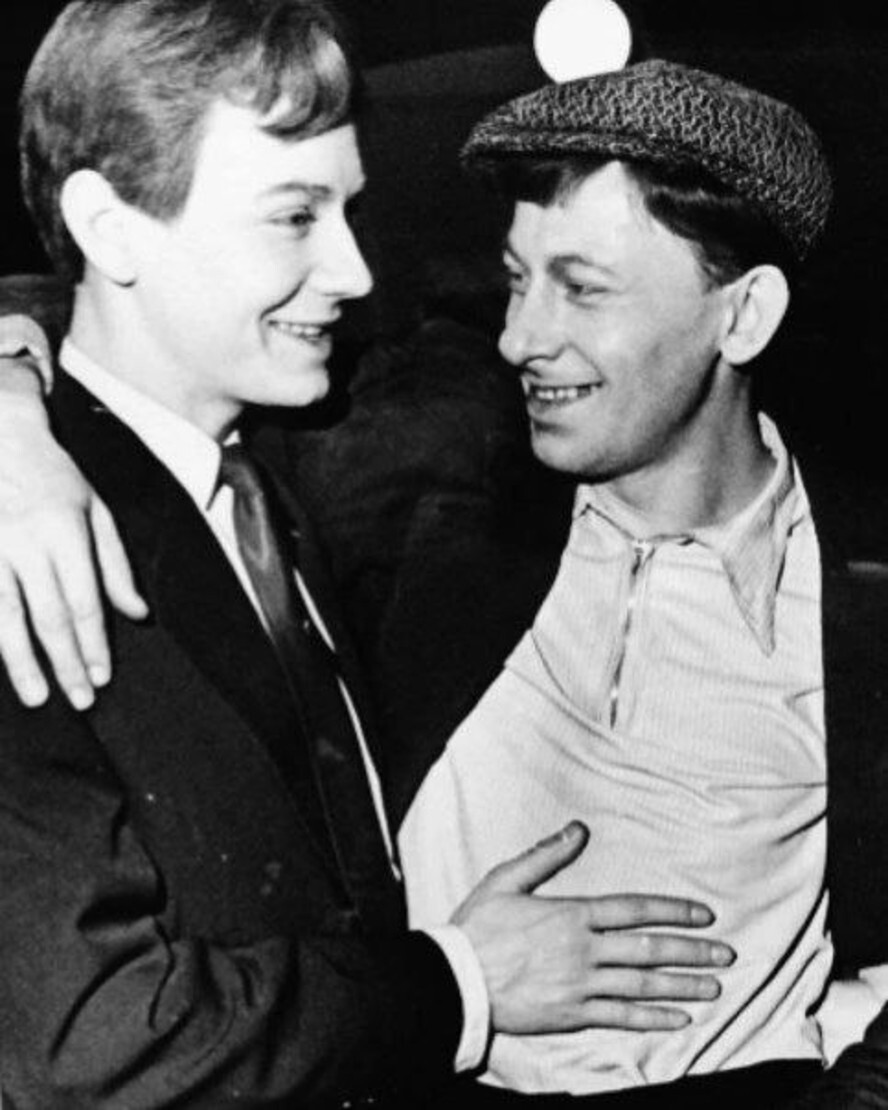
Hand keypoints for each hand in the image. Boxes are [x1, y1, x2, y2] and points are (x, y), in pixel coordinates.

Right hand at [0, 357, 146, 708]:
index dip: (94, 642)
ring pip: (7, 615)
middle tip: (80, 699)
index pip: (84, 600)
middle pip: (50, 615)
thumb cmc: (54, 476)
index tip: (102, 676)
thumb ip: (115, 564)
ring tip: (38, 696)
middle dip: (66, 661)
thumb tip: (138, 614)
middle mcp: (27, 541)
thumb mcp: (95, 510)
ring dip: (23, 661)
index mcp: (66, 530)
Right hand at [452, 822, 734, 1035]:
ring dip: (682, 986)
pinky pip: (621, 1017)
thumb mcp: (506, 879)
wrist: (456, 979)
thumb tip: (578, 829)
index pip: (634, 910)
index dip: (672, 911)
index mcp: (571, 915)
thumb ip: (545, 855)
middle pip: (648, 950)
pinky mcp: (572, 1014)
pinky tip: (678, 1018)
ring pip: (642, 986)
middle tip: (725, 955)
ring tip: (714, 987)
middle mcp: (583, 951)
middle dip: (691, 951)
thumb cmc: (478, 926)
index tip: (704, 915)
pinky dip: (653, 1018)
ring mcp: (580, 986)